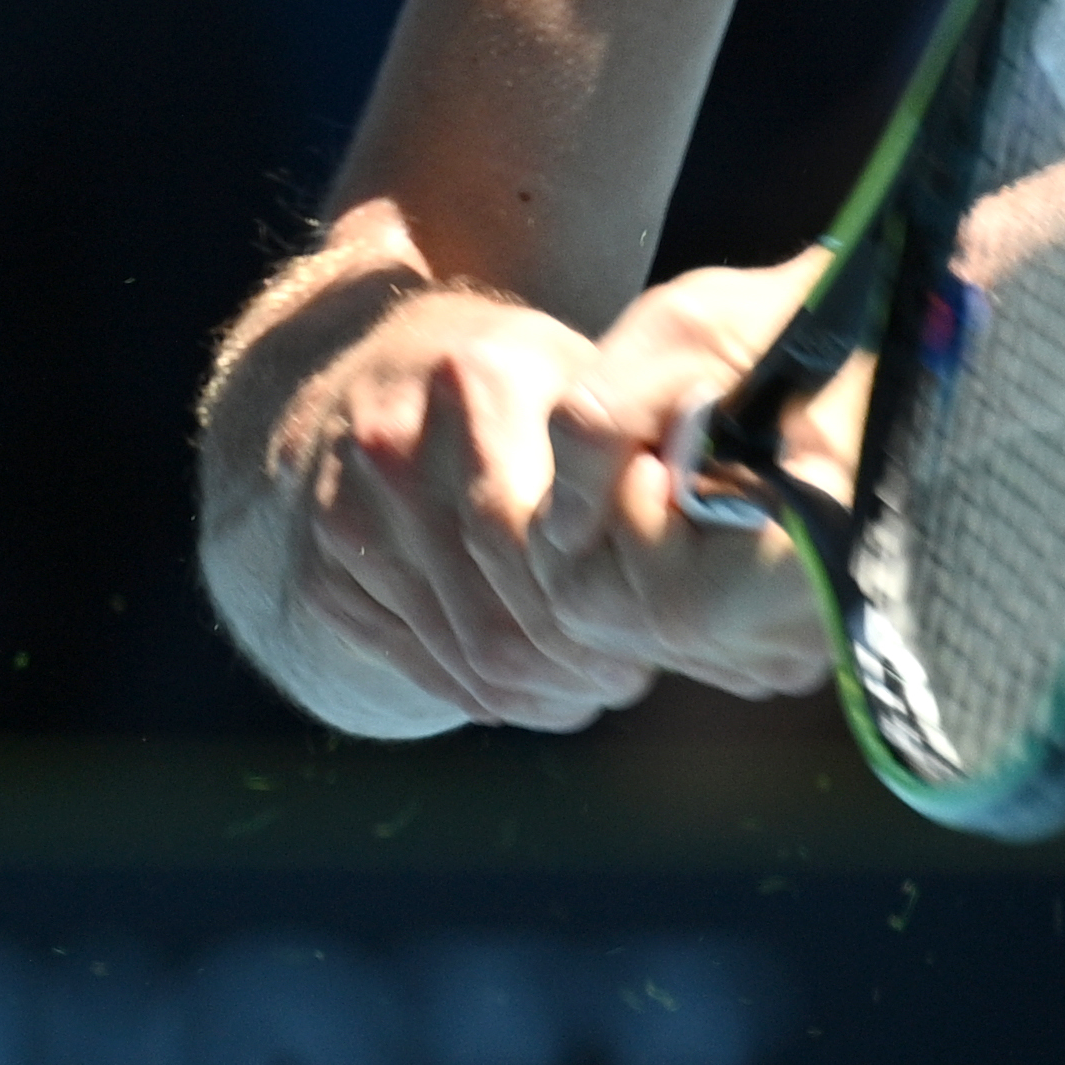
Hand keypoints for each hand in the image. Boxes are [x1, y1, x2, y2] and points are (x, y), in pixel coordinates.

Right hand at [198, 210, 830, 732]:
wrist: (361, 370)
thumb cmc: (513, 379)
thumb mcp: (579, 371)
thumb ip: (643, 440)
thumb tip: (741, 519)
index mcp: (480, 384)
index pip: (550, 535)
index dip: (613, 599)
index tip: (659, 627)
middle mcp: (397, 448)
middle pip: (512, 610)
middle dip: (588, 659)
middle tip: (637, 673)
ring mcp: (346, 518)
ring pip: (474, 655)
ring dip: (549, 690)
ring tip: (599, 686)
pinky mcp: (323, 580)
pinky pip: (423, 670)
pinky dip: (489, 694)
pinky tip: (539, 688)